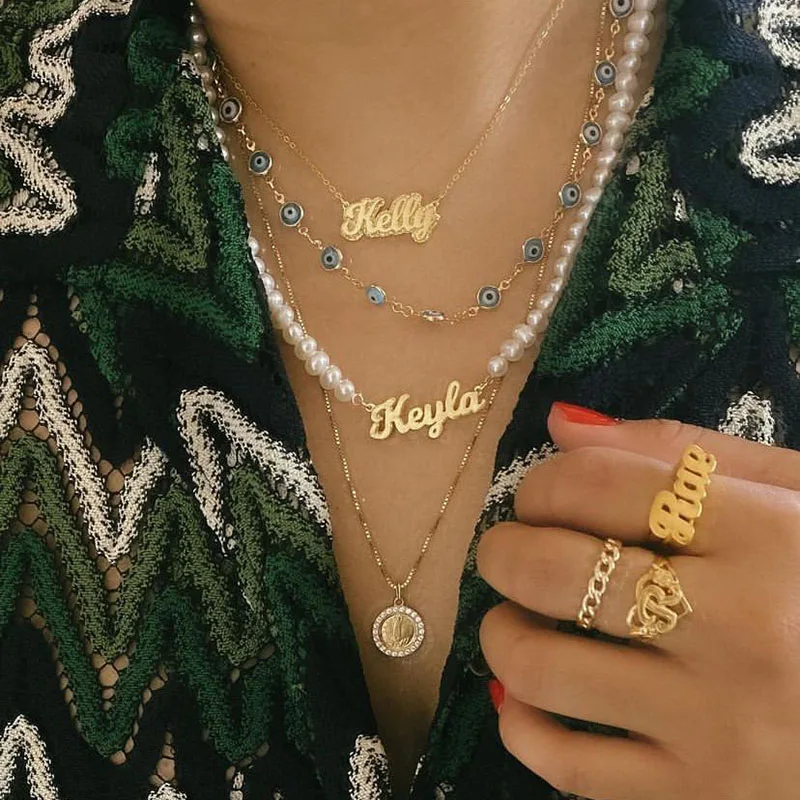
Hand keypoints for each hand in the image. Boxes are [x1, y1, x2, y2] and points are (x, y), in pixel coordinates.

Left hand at [477, 402, 799, 799]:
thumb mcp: (798, 497)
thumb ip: (683, 454)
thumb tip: (561, 425)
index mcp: (766, 536)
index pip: (597, 485)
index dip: (541, 483)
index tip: (540, 497)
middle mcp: (741, 629)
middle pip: (554, 571)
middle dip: (502, 551)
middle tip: (507, 550)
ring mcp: (720, 726)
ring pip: (543, 671)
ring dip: (502, 635)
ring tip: (516, 619)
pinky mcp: (706, 799)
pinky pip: (567, 768)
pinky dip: (521, 727)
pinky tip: (528, 700)